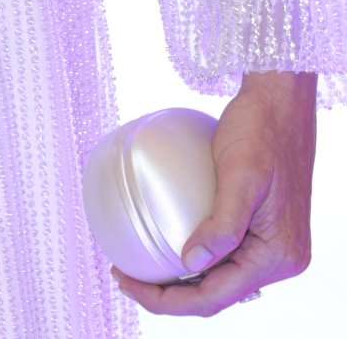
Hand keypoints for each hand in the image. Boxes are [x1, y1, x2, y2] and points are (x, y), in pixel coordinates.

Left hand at [113, 71, 315, 315]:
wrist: (280, 101)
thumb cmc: (261, 130)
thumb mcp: (241, 175)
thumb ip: (223, 225)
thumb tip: (191, 265)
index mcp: (278, 256)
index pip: (216, 296)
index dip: (168, 301)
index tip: (127, 283)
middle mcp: (280, 259)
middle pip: (217, 293)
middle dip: (170, 295)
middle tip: (124, 276)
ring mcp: (272, 244)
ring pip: (220, 278)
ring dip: (181, 280)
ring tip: (140, 268)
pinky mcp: (262, 228)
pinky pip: (224, 254)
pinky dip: (195, 256)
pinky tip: (166, 243)